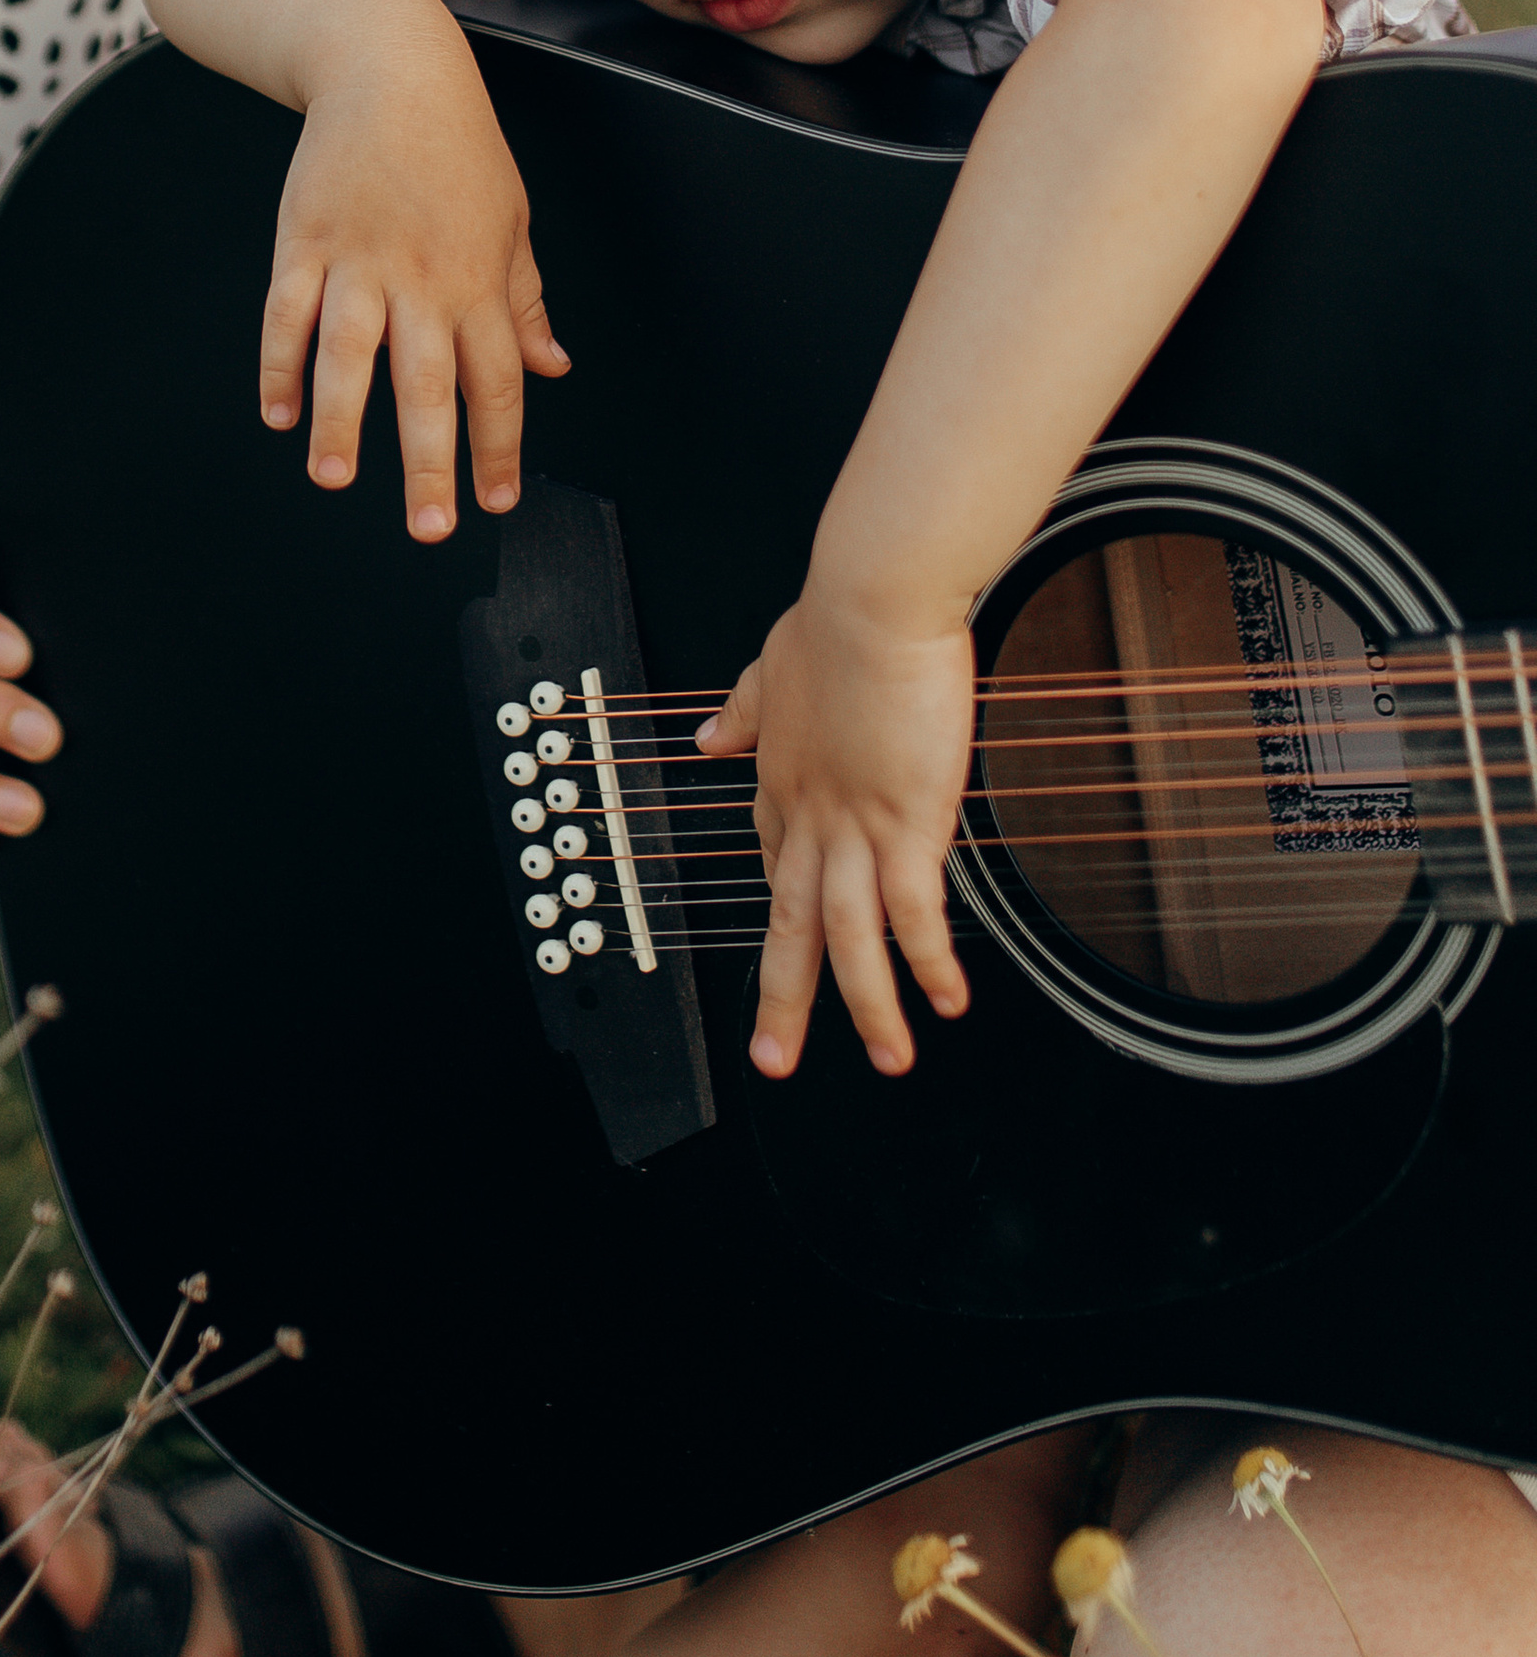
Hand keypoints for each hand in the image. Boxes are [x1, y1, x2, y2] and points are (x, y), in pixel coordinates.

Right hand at [260, 35, 568, 539]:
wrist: (392, 72)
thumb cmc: (458, 149)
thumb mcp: (512, 220)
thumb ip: (525, 302)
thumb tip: (552, 367)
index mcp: (479, 280)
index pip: (497, 380)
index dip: (498, 446)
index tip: (494, 501)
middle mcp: (422, 279)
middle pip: (428, 383)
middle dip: (430, 460)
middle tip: (428, 526)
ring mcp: (359, 261)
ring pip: (349, 354)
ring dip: (342, 421)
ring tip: (335, 478)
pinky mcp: (304, 242)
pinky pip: (287, 313)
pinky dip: (279, 364)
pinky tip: (278, 412)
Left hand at [697, 587, 972, 1078]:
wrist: (872, 597)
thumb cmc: (838, 618)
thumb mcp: (772, 667)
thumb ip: (745, 711)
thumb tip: (708, 738)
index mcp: (780, 779)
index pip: (774, 863)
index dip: (782, 911)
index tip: (789, 946)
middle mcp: (809, 814)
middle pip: (790, 924)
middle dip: (783, 1001)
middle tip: (774, 1059)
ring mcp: (855, 825)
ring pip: (849, 940)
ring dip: (868, 1007)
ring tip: (889, 1058)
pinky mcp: (906, 821)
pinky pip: (915, 913)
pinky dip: (930, 963)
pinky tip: (947, 999)